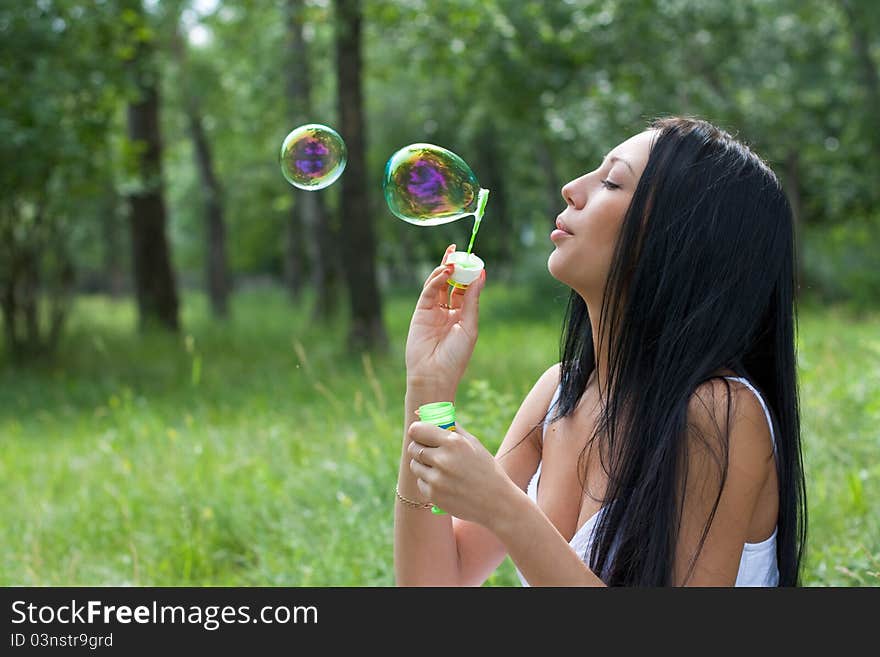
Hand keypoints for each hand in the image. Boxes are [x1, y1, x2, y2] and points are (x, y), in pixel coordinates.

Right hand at [405, 244, 485, 391]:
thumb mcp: (470, 326)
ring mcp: (433, 311)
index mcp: (461, 316)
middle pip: (450, 283)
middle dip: (454, 267)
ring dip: (444, 270)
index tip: (475, 260)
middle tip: (459, 251)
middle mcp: (447, 311)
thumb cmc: (456, 356)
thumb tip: (481, 275)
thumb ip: (472, 300)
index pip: (465, 289)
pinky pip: (428, 292)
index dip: (469, 275)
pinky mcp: (420, 312)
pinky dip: (435, 280)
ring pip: (438, 284)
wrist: (435, 375)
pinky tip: (445, 272)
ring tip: (452, 259)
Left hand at [406, 421, 513, 526]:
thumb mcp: (474, 444)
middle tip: (428, 451)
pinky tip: (443, 483)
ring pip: (414, 465)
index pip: (417, 430)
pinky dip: (428, 481)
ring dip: (422, 465)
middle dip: (418, 447)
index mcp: (454, 443)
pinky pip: (420, 482)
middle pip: (413, 448)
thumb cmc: (486, 469)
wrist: (496, 502)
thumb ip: (454, 430)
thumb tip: (435, 418)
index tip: (419, 434)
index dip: (416, 431)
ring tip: (439, 468)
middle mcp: (443, 460)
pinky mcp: (433, 495)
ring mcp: (436, 479)